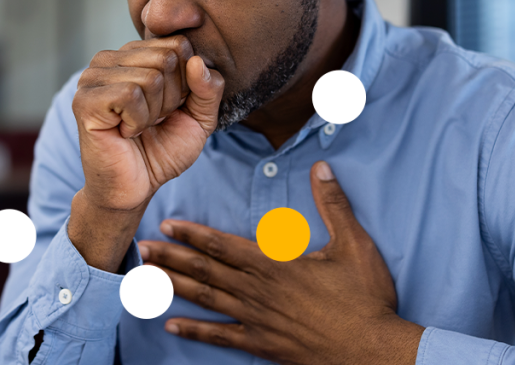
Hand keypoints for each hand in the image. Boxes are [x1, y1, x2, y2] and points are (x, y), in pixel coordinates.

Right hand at [70, 35, 224, 270]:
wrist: (134, 188)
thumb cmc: (161, 151)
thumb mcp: (199, 118)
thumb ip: (208, 88)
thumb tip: (197, 61)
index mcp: (134, 54)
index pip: (179, 44)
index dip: (185, 84)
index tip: (169, 108)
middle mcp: (110, 58)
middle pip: (167, 58)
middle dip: (170, 99)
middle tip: (152, 121)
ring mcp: (92, 77)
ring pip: (150, 77)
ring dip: (153, 113)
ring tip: (137, 127)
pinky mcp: (84, 99)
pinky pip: (130, 95)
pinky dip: (137, 121)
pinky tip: (125, 132)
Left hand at [138, 161, 423, 364]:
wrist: (373, 351)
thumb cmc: (365, 299)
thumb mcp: (355, 245)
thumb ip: (334, 205)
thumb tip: (322, 168)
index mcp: (274, 265)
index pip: (223, 244)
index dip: (192, 233)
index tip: (167, 223)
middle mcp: (257, 291)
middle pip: (204, 270)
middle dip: (170, 257)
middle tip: (141, 248)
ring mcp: (256, 320)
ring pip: (206, 300)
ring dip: (174, 286)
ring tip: (146, 278)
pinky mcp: (262, 345)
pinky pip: (220, 337)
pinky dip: (194, 331)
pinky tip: (171, 325)